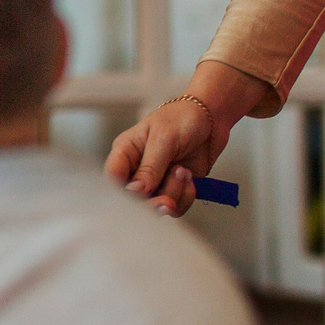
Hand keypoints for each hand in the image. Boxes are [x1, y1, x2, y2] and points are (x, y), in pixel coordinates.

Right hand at [106, 62, 265, 216]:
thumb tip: (134, 190)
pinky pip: (175, 207)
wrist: (212, 117)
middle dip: (152, 201)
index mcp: (126, 152)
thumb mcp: (164, 138)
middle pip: (132, 199)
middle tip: (167, 200)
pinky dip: (186, 197)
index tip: (141, 192)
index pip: (112, 178)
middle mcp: (137, 169)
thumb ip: (150, 167)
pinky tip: (190, 179)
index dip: (122, 191)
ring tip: (184, 172)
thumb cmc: (183, 117)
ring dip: (174, 194)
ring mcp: (156, 180)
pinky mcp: (174, 188)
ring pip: (155, 205)